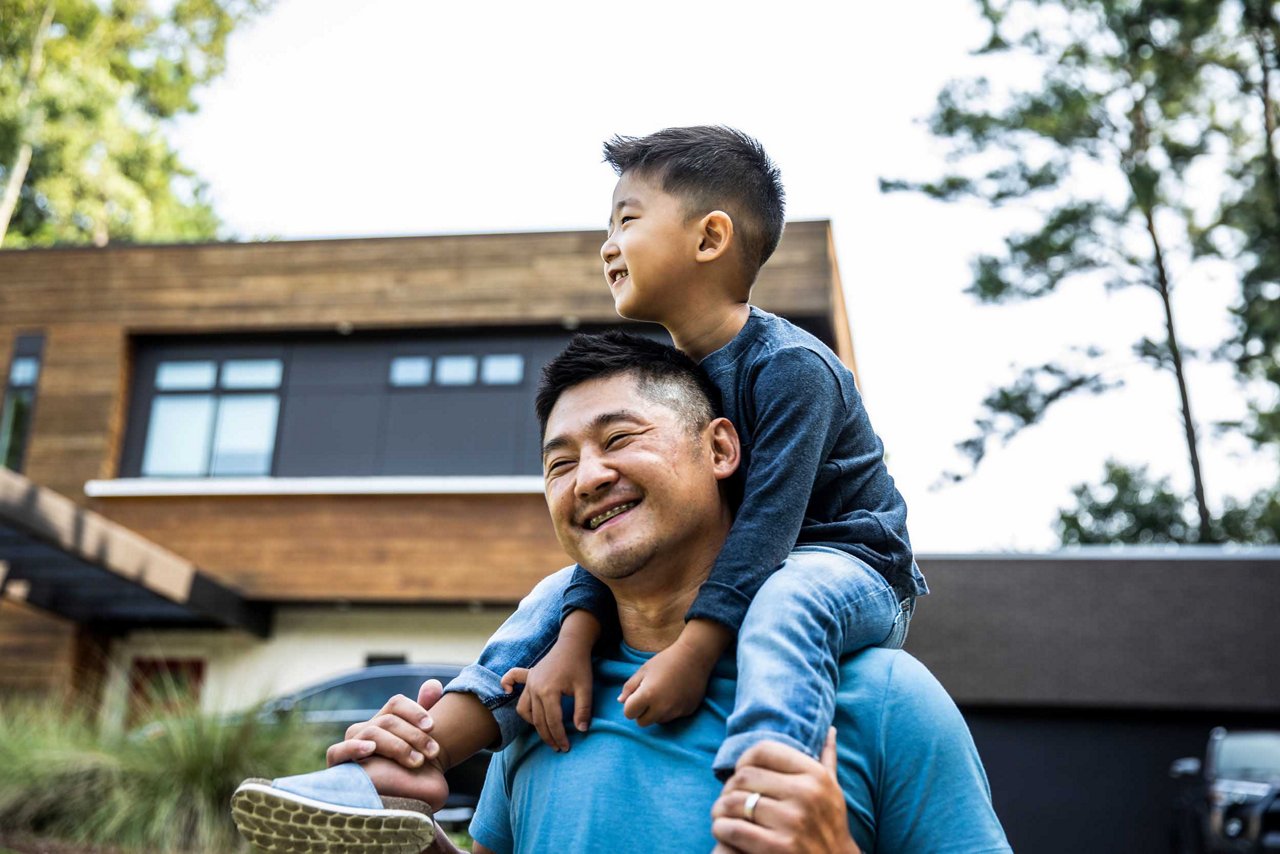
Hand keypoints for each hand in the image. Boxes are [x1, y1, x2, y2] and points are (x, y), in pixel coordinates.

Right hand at [324, 679, 449, 809]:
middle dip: (413, 734)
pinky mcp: (338, 768)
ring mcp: (350, 747)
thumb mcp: (422, 746)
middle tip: (433, 752)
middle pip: (387, 719)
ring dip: (397, 745)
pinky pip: (337, 752)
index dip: (415, 710)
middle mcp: (366, 731)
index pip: (395, 704)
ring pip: (371, 732)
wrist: (399, 811)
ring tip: (416, 761)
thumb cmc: (411, 778)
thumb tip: (433, 684)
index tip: (432, 726)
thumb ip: (425, 714)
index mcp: (385, 724)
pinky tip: (370, 749)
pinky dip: (353, 747)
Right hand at [501, 631, 594, 751]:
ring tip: (545, 732)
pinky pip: (512, 680)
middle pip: (538, 720)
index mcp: (548, 692)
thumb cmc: (580, 666)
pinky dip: (508, 686)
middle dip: (548, 736)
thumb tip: (582, 730)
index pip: (552, 722)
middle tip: (558, 747)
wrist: (572, 644)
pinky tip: (508, 692)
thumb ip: (583, 710)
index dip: (560, 737)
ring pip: (524, 709)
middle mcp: (534, 688)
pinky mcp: (528, 675)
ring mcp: (529, 682)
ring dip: (533, 723)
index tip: (566, 748)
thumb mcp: (586, 688)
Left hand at [617, 640, 714, 726]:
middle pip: (642, 723)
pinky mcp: (687, 711)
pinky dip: (671, 710)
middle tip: (648, 697)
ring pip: (658, 721)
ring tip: (663, 694)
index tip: (637, 695)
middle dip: (642, 713)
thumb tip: (621, 701)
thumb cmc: (666, 660)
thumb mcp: (643, 670)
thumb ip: (630, 687)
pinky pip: (673, 717)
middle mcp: (662, 707)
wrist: (694, 656)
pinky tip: (676, 694)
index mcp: (647, 695)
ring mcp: (676, 711)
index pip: (629, 714)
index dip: (630, 705)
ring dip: (656, 712)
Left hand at [710, 729, 858, 853]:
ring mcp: (793, 821)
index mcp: (816, 775)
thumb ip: (827, 760)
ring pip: (734, 802)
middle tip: (728, 799)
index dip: (744, 760)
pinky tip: (724, 831)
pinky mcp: (778, 847)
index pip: (764, 750)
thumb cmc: (828, 827)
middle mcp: (806, 794)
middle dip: (729, 788)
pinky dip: (721, 828)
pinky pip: (733, 828)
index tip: (742, 776)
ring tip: (722, 815)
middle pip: (744, 776)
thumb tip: (830, 730)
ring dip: (720, 809)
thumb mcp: (832, 791)